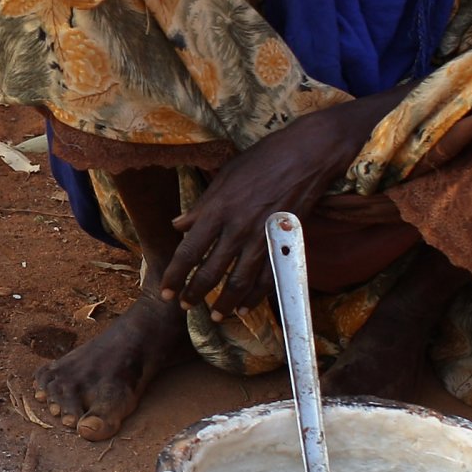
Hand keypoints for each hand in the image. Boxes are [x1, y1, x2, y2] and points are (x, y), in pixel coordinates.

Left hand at [156, 103, 380, 312]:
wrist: (305, 155)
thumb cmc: (261, 160)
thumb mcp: (223, 177)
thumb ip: (200, 207)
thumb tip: (178, 225)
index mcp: (217, 210)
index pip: (188, 252)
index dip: (175, 275)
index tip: (166, 291)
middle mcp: (236, 229)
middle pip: (210, 272)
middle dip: (195, 294)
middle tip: (185, 306)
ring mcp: (262, 239)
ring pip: (239, 282)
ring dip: (224, 303)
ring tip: (214, 315)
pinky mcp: (284, 244)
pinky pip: (268, 278)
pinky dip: (256, 296)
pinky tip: (245, 307)